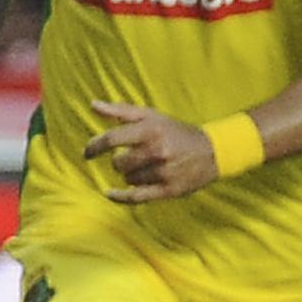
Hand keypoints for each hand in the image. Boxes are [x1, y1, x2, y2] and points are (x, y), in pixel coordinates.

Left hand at [86, 101, 220, 202]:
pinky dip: (120, 196)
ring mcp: (164, 171)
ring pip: (128, 179)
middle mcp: (157, 150)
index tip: (88, 152)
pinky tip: (110, 193)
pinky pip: (136, 197)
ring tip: (146, 168)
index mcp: (151, 130)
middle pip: (118, 163)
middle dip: (121, 161)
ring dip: (131, 175)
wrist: (213, 151)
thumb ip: (121, 111)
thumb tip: (92, 105)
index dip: (95, 146)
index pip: (112, 139)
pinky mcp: (170, 189)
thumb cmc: (176, 132)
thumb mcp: (152, 116)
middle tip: (133, 158)